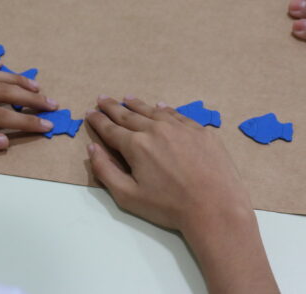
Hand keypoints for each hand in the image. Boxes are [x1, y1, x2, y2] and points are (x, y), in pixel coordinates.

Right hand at [85, 96, 250, 231]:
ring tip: (127, 98)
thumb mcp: (128, 196)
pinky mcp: (200, 131)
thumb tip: (92, 148)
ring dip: (137, 104)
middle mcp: (156, 129)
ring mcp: (180, 127)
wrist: (215, 207)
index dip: (98, 121)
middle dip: (112, 107)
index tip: (90, 113)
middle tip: (102, 99)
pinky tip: (160, 106)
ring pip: (153, 111)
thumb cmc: (169, 207)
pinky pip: (177, 115)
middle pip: (128, 115)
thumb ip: (105, 170)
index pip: (110, 129)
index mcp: (136, 145)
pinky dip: (164, 109)